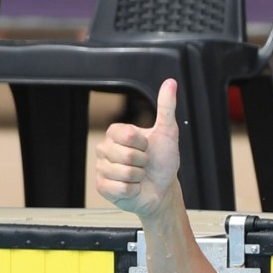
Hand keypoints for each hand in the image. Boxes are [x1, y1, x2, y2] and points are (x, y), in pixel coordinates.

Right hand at [95, 79, 180, 218]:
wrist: (162, 189)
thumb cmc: (163, 162)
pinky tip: (133, 188)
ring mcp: (102, 168)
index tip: (147, 148)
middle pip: (126, 155)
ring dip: (139, 177)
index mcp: (116, 133)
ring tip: (139, 177)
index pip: (127, 135)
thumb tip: (171, 83)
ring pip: (124, 173)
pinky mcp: (102, 187)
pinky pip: (120, 188)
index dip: (143, 144)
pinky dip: (133, 190)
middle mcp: (104, 149)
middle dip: (143, 163)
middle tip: (144, 165)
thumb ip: (166, 107)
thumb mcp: (167, 133)